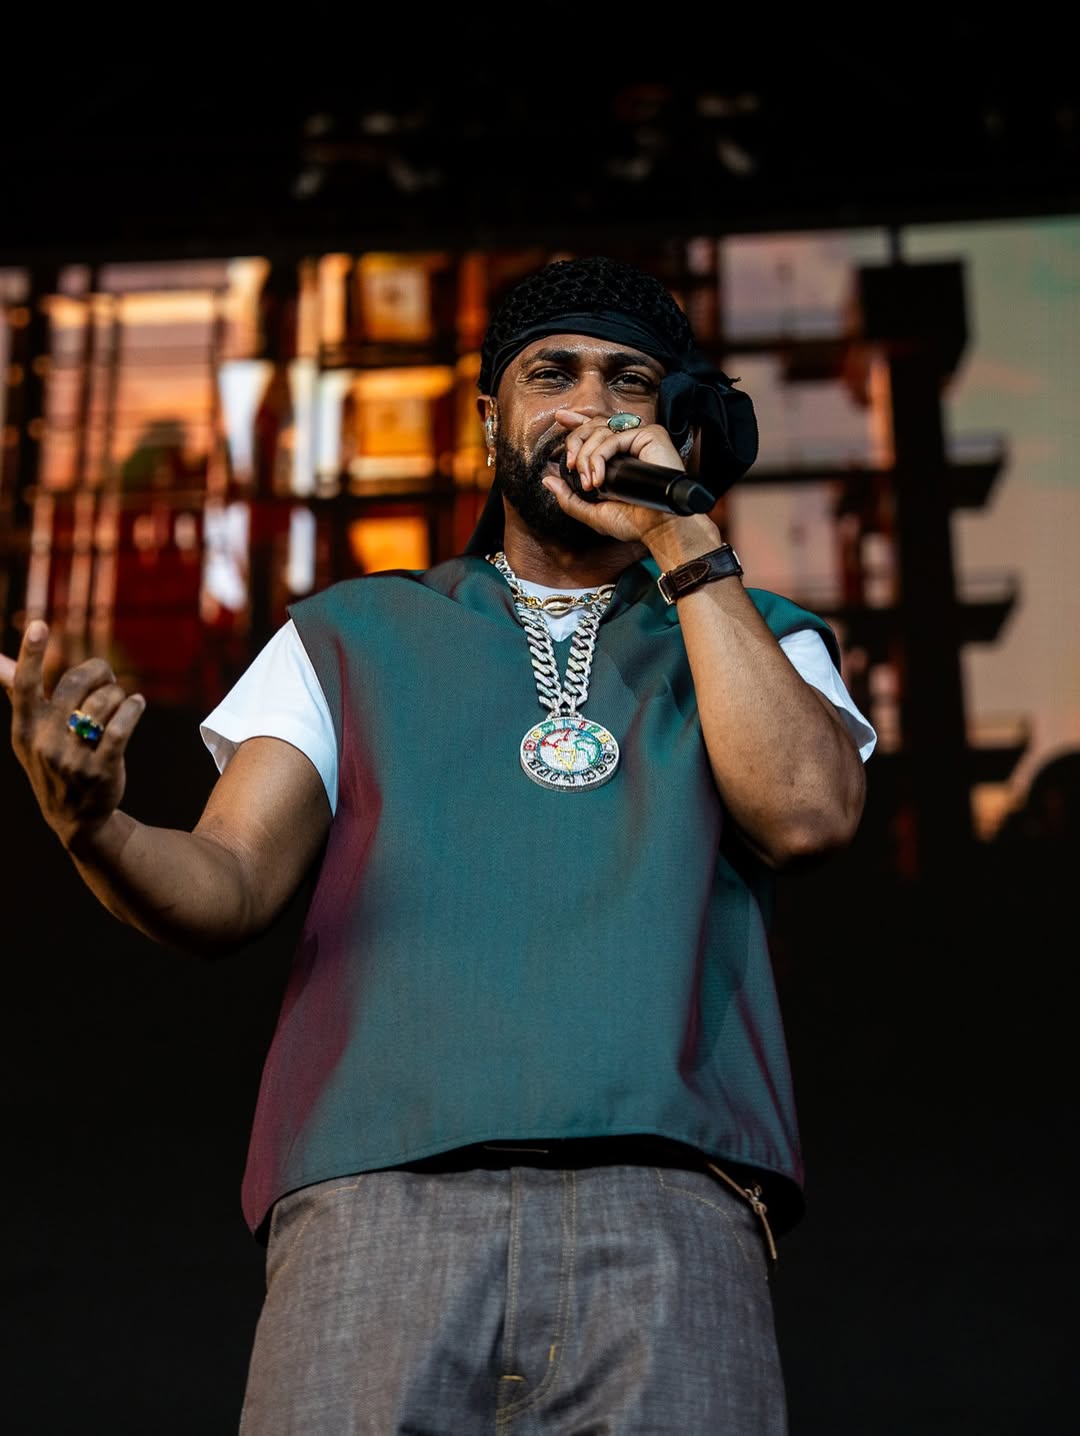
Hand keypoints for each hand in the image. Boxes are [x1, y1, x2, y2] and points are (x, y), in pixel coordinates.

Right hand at [1, 620, 146, 848]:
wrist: (77, 819)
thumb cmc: (53, 761)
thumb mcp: (29, 733)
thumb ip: (17, 694)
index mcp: (24, 728)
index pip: (25, 686)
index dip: (31, 654)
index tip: (39, 625)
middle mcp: (44, 742)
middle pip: (76, 684)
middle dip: (99, 673)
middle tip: (107, 679)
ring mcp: (72, 758)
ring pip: (103, 703)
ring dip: (118, 694)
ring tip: (122, 700)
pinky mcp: (102, 769)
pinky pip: (121, 727)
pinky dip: (133, 708)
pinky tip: (137, 704)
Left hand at [542, 408, 697, 547]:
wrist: (659, 528)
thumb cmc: (634, 522)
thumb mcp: (593, 512)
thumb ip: (568, 498)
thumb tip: (547, 480)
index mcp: (620, 454)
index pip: (596, 429)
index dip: (577, 422)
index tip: (560, 419)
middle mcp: (631, 442)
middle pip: (593, 426)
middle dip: (575, 443)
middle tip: (571, 466)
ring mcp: (641, 436)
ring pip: (600, 430)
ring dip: (586, 456)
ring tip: (588, 483)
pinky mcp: (650, 435)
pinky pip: (613, 437)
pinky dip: (599, 457)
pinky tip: (598, 479)